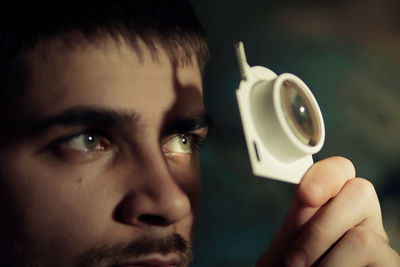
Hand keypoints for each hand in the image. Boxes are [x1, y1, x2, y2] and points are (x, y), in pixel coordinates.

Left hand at [257, 156, 399, 265]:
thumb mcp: (286, 254)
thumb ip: (295, 226)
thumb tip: (306, 190)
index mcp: (331, 210)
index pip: (341, 172)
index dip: (327, 175)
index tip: (305, 195)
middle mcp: (361, 222)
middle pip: (361, 191)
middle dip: (319, 228)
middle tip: (293, 262)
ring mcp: (380, 247)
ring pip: (364, 235)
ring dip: (324, 261)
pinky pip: (373, 258)